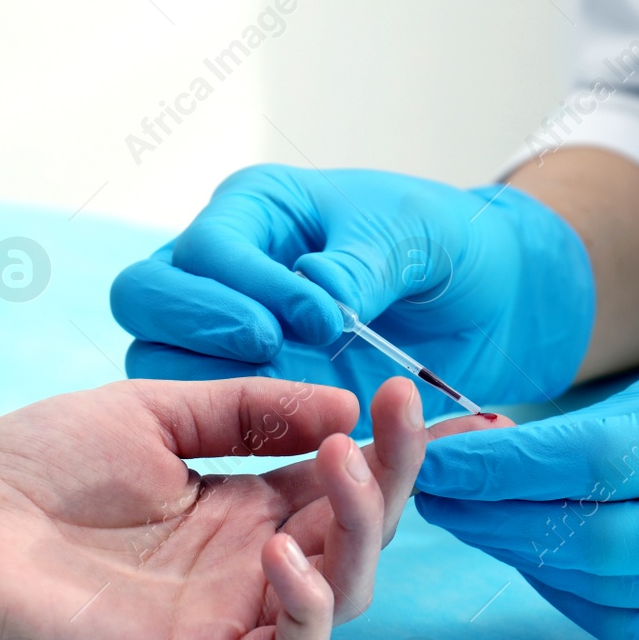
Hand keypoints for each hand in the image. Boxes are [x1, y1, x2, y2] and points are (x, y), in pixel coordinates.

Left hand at [0, 376, 501, 639]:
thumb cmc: (36, 470)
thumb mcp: (153, 413)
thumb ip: (249, 409)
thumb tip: (345, 408)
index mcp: (241, 504)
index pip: (339, 481)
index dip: (383, 443)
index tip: (404, 392)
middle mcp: (249, 560)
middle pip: (360, 533)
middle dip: (391, 475)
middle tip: (391, 417)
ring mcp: (232, 614)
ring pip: (345, 590)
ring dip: (363, 530)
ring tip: (336, 466)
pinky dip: (308, 607)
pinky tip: (281, 551)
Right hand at [109, 164, 594, 426]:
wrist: (491, 301)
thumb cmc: (450, 244)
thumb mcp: (418, 236)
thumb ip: (366, 259)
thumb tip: (316, 285)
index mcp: (256, 210)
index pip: (208, 245)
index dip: (249, 284)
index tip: (321, 318)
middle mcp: (224, 270)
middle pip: (146, 294)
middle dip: (198, 325)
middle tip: (271, 347)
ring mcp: (227, 334)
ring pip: (159, 359)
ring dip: (211, 383)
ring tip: (292, 396)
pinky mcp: (250, 391)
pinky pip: (207, 414)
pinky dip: (242, 427)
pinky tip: (306, 429)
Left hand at [414, 340, 638, 639]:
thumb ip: (592, 431)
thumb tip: (473, 459)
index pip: (600, 460)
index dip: (505, 469)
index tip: (438, 459)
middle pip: (601, 539)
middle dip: (501, 522)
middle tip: (440, 498)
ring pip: (615, 592)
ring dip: (528, 562)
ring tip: (482, 525)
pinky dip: (578, 598)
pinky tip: (543, 565)